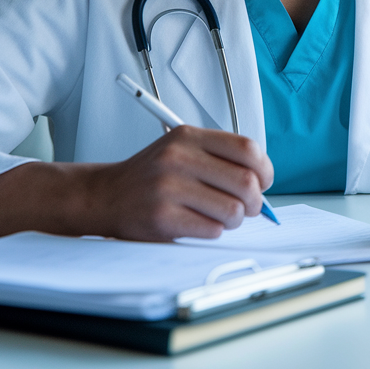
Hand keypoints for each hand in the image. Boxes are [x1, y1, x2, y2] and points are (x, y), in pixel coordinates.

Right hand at [83, 125, 274, 240]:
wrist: (105, 195)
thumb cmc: (151, 176)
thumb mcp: (181, 150)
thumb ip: (219, 158)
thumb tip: (263, 181)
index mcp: (188, 136)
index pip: (247, 148)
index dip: (264, 169)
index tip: (263, 182)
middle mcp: (178, 157)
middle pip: (245, 182)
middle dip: (255, 201)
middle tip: (247, 207)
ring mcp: (169, 187)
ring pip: (233, 210)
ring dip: (234, 220)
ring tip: (220, 217)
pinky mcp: (163, 217)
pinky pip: (213, 230)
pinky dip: (214, 231)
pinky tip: (199, 223)